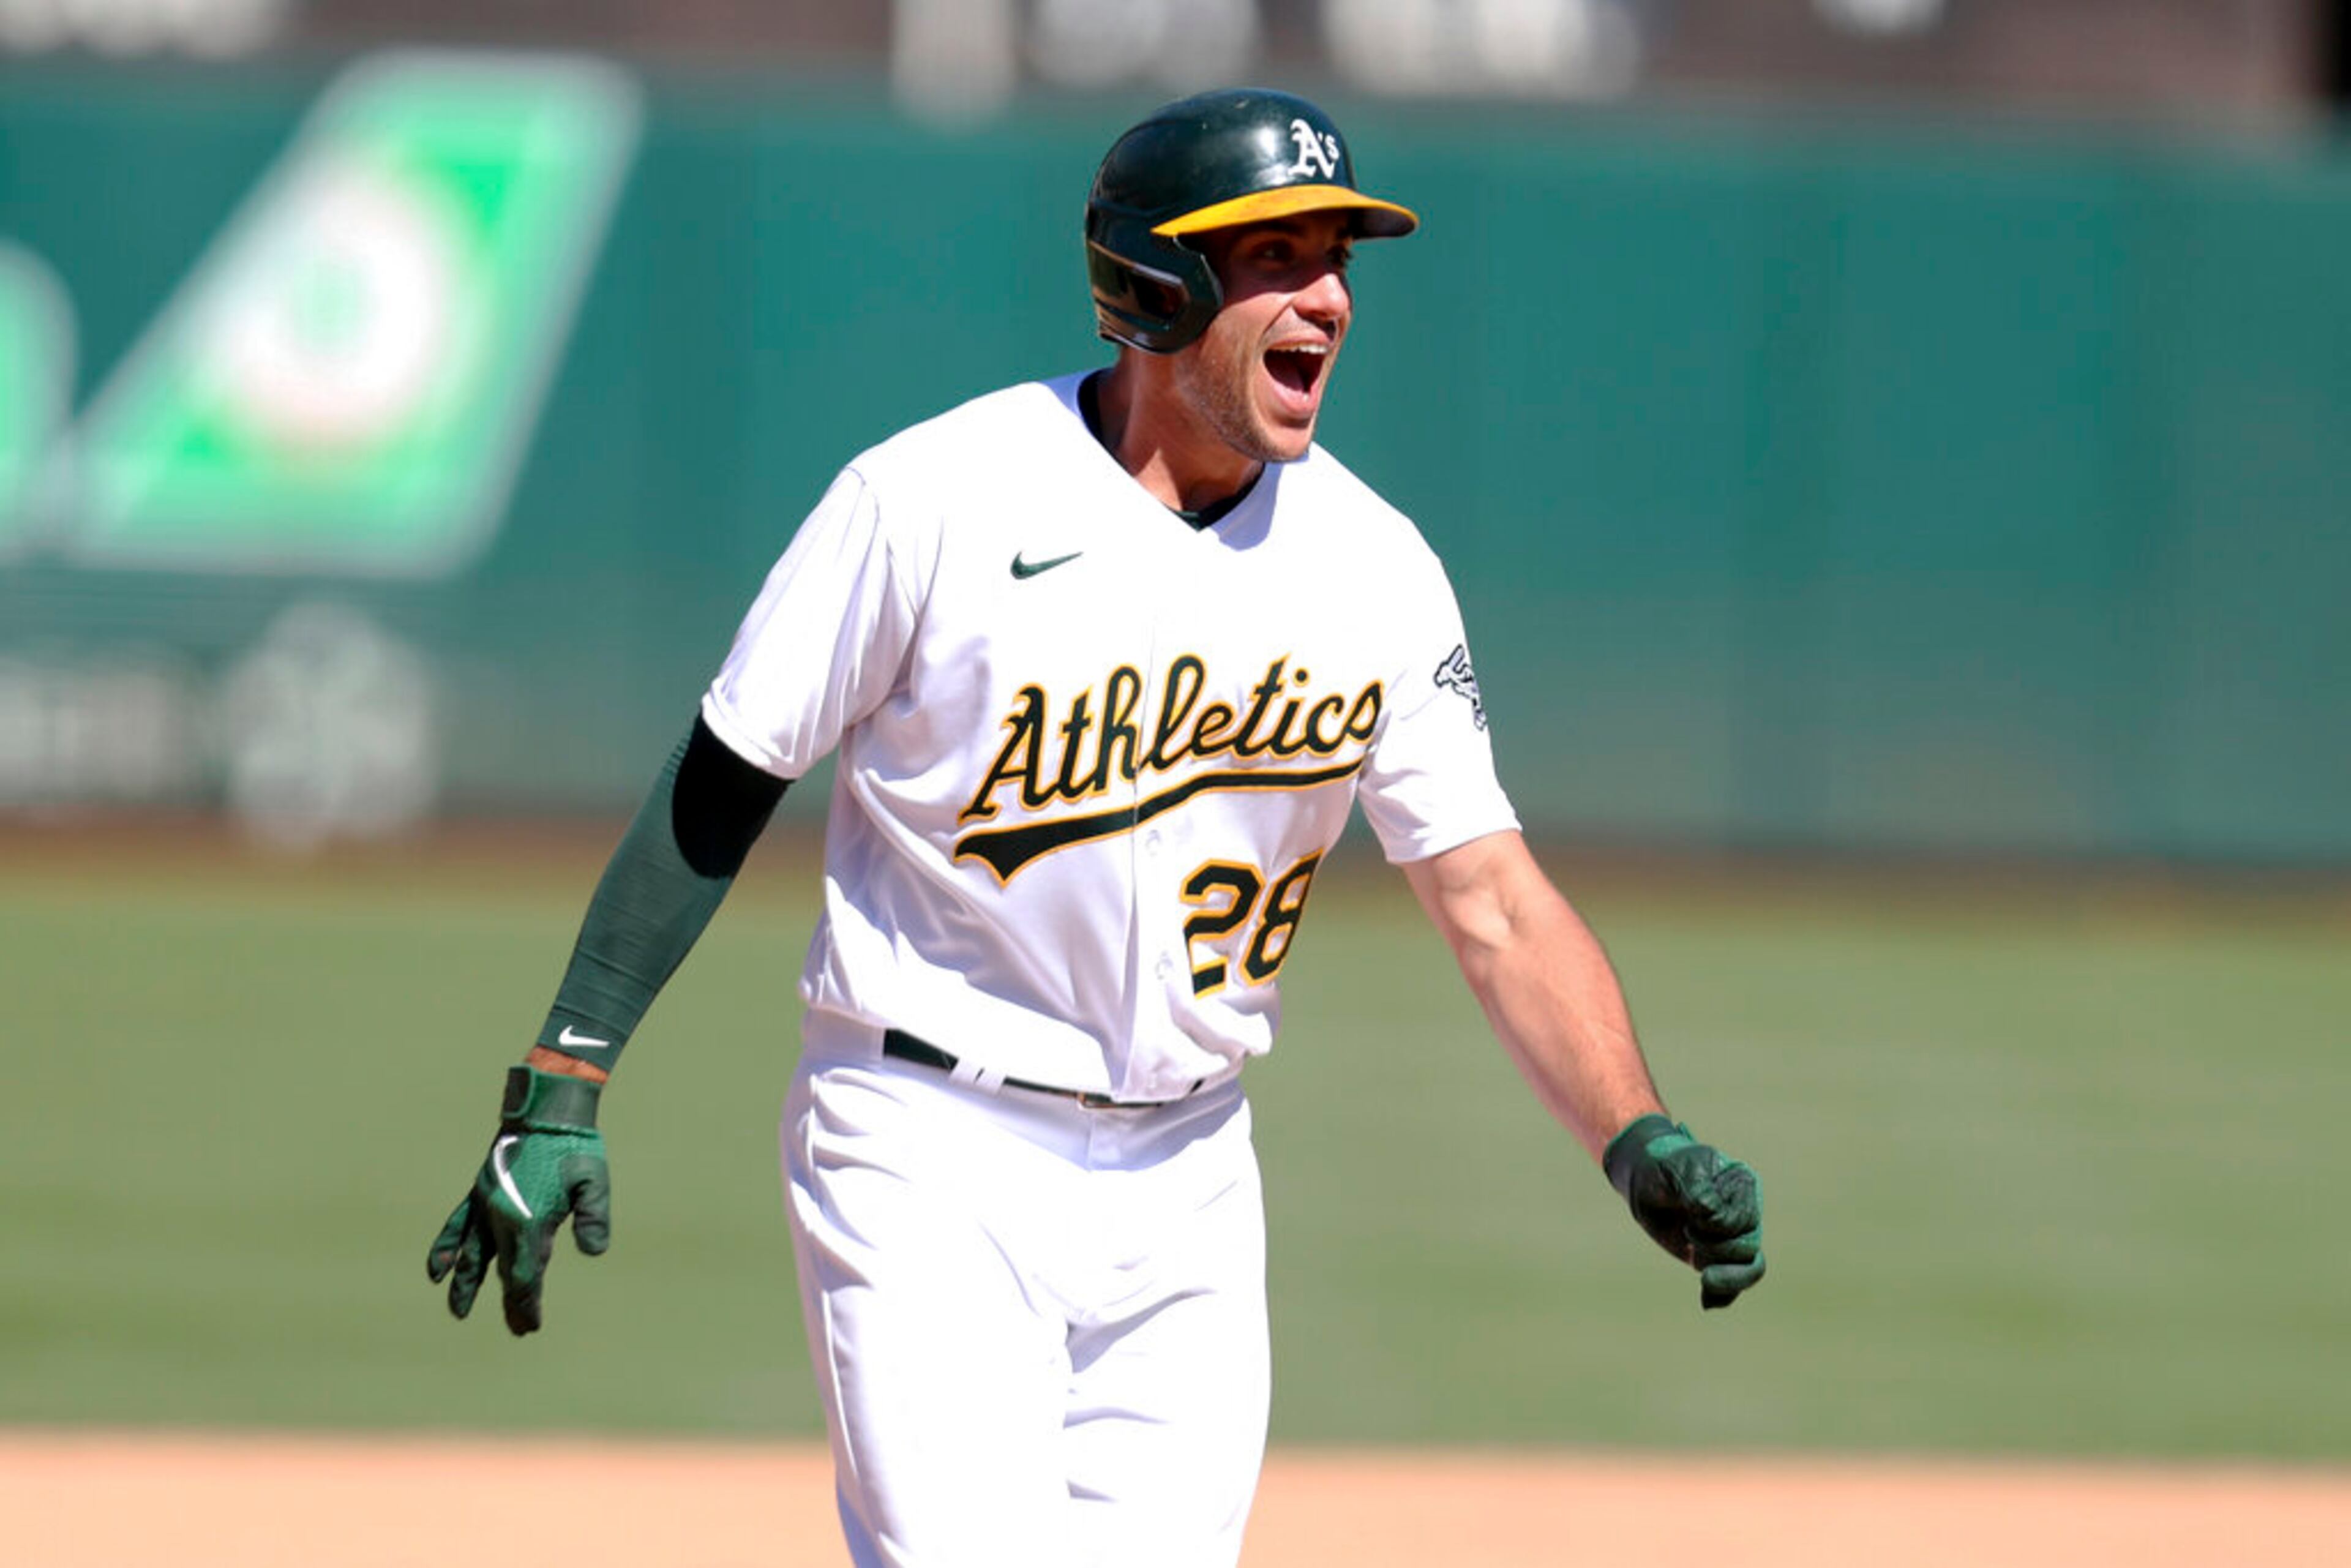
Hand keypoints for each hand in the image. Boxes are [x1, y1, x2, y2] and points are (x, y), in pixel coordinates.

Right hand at [427, 1066, 610, 1334]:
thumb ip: (593, 1217)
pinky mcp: (478, 1193)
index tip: (531, 1326)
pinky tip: (435, 1270)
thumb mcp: (594, 1181)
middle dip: (511, 1301)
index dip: (527, 1304)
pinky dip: (444, 1249)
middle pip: (504, 1272)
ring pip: (471, 1256)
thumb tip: (593, 1251)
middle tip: (519, 1328)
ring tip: (459, 1312)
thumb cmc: (575, 1147)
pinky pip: (455, 1226)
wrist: (545, 1110)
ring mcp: (485, 1206)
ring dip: (466, 1285)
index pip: (526, 1276)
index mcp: (529, 1221)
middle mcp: (501, 1219)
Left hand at [1603, 1113, 1764, 1309]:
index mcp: (1741, 1184)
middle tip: (1687, 1230)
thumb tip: (1711, 1215)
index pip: (1742, 1219)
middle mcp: (1744, 1211)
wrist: (1645, 1180)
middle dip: (1715, 1247)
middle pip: (1748, 1247)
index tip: (1690, 1214)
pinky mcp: (1717, 1255)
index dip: (1715, 1225)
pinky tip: (1707, 1301)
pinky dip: (1723, 1295)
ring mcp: (1732, 1235)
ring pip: (1748, 1268)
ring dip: (1723, 1275)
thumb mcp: (1677, 1171)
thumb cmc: (1663, 1168)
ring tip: (1704, 1278)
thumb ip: (1697, 1192)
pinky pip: (1733, 1282)